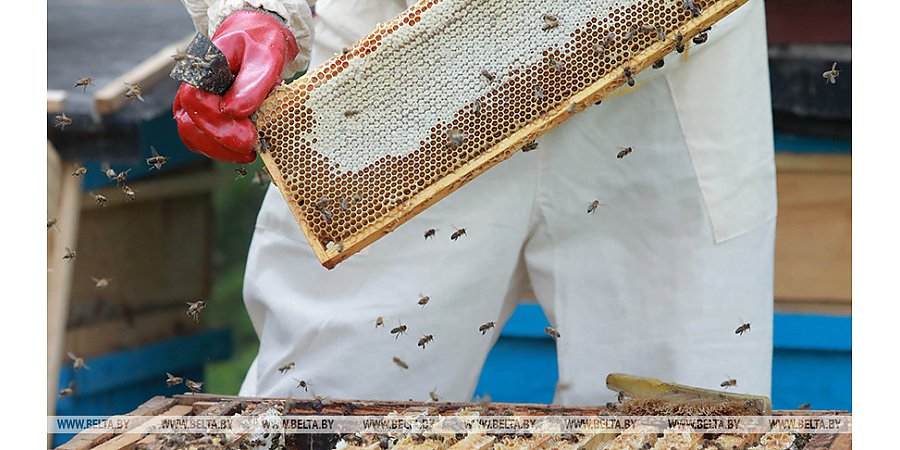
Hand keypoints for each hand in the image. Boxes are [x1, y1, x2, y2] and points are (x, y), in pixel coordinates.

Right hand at [173, 10, 298, 162]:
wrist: (256, 37)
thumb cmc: (260, 43)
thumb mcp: (265, 57)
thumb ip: (250, 85)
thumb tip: (233, 113)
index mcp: (202, 69)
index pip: (196, 103)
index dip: (220, 125)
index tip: (249, 138)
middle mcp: (191, 87)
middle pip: (190, 126)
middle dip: (221, 145)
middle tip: (252, 151)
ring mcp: (194, 102)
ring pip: (192, 136)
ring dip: (220, 151)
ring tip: (250, 153)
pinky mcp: (203, 113)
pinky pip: (203, 137)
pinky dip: (221, 149)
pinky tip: (244, 148)